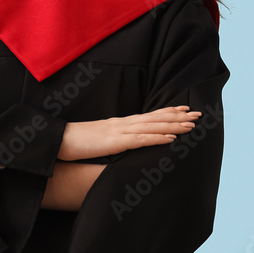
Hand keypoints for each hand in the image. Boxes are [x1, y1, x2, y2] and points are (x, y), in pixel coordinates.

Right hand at [57, 106, 201, 160]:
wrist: (56, 139)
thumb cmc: (72, 141)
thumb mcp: (96, 139)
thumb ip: (110, 138)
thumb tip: (121, 143)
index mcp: (117, 124)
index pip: (146, 116)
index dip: (166, 112)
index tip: (183, 109)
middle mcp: (120, 124)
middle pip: (154, 118)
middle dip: (177, 116)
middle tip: (197, 114)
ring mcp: (118, 132)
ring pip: (151, 126)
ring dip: (173, 125)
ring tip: (191, 125)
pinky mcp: (114, 142)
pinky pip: (140, 140)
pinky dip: (157, 138)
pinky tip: (171, 138)